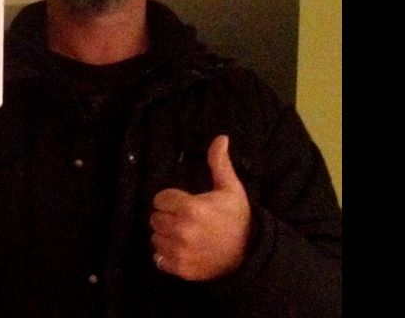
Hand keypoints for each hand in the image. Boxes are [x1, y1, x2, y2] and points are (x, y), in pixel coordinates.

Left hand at [149, 134, 250, 280]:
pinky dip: (166, 255)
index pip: (160, 199)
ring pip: (155, 237)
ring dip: (165, 235)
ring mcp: (179, 251)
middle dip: (167, 217)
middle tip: (185, 219)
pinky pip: (158, 258)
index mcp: (190, 208)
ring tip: (184, 234)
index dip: (171, 200)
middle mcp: (181, 230)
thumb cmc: (237, 218)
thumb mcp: (230, 189)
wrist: (249, 254)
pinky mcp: (179, 268)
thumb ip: (219, 163)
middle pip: (155, 218)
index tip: (184, 204)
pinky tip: (182, 249)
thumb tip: (221, 137)